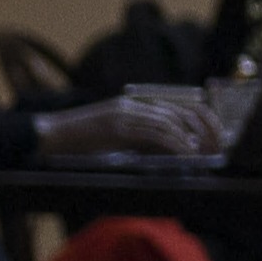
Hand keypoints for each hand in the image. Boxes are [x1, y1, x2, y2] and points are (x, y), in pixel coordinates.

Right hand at [39, 86, 233, 163]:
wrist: (49, 136)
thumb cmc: (78, 140)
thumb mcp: (113, 135)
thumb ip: (137, 138)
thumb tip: (165, 151)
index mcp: (131, 105)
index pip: (173, 108)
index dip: (196, 120)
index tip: (210, 136)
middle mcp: (131, 106)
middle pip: (177, 113)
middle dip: (198, 131)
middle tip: (212, 148)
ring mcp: (124, 115)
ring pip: (168, 123)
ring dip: (189, 141)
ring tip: (201, 155)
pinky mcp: (118, 128)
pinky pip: (154, 135)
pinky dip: (173, 145)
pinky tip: (184, 155)